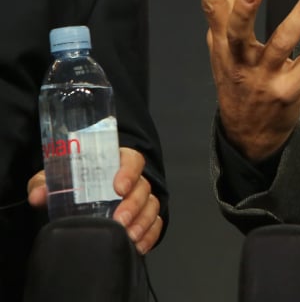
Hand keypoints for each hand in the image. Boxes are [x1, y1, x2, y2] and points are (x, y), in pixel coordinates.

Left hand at [27, 147, 163, 253]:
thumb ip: (44, 184)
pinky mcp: (144, 219)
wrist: (74, 206)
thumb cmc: (70, 187)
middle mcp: (132, 181)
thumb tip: (38, 195)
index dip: (129, 172)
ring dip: (142, 222)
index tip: (119, 188)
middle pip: (143, 187)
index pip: (132, 160)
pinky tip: (137, 245)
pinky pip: (155, 225)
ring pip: (151, 206)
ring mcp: (140, 200)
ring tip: (128, 236)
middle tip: (119, 220)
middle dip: (133, 205)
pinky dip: (149, 235)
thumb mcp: (54, 181)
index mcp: (114, 164)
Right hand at [197, 0, 299, 162]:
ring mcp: (264, 77)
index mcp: (222, 44)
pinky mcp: (288, 89)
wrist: (247, 134)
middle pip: (237, 32)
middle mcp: (239, 60)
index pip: (213, 10)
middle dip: (243, 11)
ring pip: (282, 44)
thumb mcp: (223, 41)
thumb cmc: (236, 77)